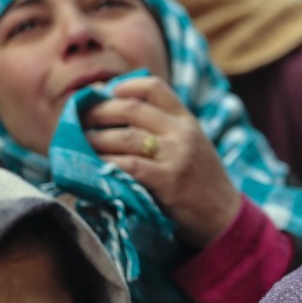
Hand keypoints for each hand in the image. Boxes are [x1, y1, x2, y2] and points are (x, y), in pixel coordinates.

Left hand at [84, 76, 239, 247]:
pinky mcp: (168, 181)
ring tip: (79, 145)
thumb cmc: (200, 181)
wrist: (224, 216)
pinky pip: (127, 165)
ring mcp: (176, 156)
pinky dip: (104, 164)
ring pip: (123, 137)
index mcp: (187, 120)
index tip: (102, 93)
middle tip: (78, 120)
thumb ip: (164, 128)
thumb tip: (114, 110)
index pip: (153, 87)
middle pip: (131, 108)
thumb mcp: (191, 145)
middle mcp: (182, 132)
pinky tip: (92, 167)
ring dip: (94, 140)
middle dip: (97, 112)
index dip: (123, 86)